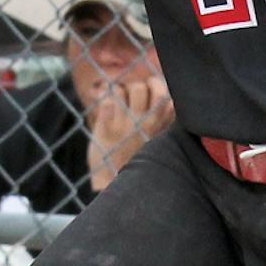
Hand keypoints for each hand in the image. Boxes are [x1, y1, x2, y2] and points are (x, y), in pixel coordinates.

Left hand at [86, 75, 172, 191]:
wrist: (116, 183)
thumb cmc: (138, 155)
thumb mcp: (158, 136)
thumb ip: (159, 114)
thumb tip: (154, 82)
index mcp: (163, 123)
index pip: (163, 91)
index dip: (153, 84)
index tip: (148, 89)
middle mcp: (147, 123)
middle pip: (139, 87)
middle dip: (132, 87)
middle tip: (130, 97)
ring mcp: (126, 125)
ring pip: (121, 90)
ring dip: (116, 93)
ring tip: (117, 104)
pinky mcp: (106, 129)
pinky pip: (105, 101)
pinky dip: (102, 100)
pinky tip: (105, 109)